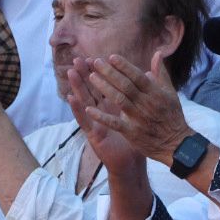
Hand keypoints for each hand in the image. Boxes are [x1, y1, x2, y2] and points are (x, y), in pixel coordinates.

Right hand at [67, 52, 152, 179]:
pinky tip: (71, 98)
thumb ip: (142, 94)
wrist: (133, 163)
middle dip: (85, 74)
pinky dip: (78, 109)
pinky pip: (84, 121)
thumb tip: (148, 74)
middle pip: (92, 90)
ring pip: (85, 101)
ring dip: (77, 86)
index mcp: (113, 106)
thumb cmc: (137, 138)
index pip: (105, 85)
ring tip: (71, 72)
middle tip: (78, 59)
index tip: (94, 57)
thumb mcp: (139, 114)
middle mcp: (102, 112)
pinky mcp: (94, 135)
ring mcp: (96, 123)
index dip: (100, 72)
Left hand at [81, 53, 190, 164]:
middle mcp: (146, 103)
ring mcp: (138, 118)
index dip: (124, 66)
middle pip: (126, 85)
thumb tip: (157, 53)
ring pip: (119, 99)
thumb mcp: (170, 93)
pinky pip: (114, 123)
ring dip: (104, 88)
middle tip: (96, 62)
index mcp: (155, 93)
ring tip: (91, 77)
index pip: (138, 76)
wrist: (176, 144)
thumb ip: (161, 73)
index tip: (111, 57)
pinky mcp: (132, 132)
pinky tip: (88, 109)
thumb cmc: (172, 116)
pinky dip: (101, 117)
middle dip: (110, 73)